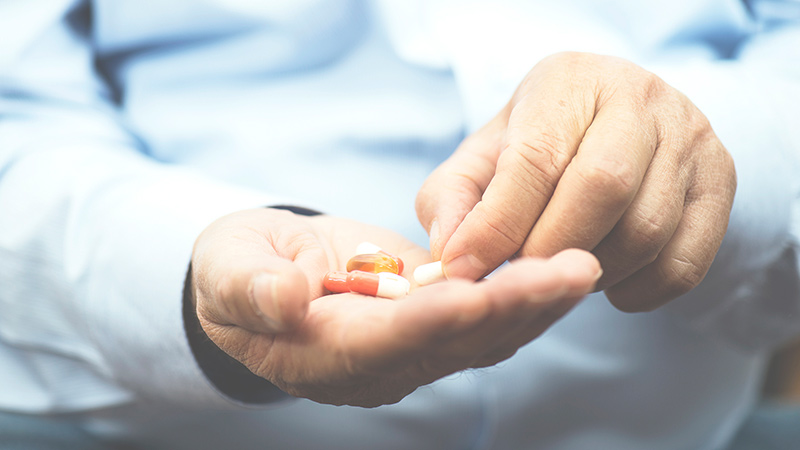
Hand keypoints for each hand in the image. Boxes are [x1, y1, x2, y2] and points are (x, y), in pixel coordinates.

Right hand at [190, 208, 600, 406]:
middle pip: (453, 343)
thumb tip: (283, 299)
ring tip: (583, 266)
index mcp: (324, 355)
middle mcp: (379, 362)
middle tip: (570, 273)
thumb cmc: (237, 270)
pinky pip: (486, 314)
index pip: (384, 343)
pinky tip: (563, 265)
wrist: (266, 270)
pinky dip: (524, 292)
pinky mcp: (432, 319)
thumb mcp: (226, 272)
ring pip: (483, 334)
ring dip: (534, 302)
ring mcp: (411, 344)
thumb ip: (249, 289)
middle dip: (511, 308)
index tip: (475, 295)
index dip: (428, 321)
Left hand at [416, 52, 735, 311]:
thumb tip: (451, 259)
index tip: (466, 268)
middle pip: (603, 189)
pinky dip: (638, 290)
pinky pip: (683, 262)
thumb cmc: (537, 146)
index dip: (498, 224)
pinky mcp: (720, 181)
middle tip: (521, 274)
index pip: (536, 159)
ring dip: (592, 272)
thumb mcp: (482, 159)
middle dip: (550, 249)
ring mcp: (690, 137)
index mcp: (569, 81)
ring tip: (561, 269)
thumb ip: (454, 201)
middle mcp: (639, 97)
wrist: (613, 128)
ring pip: (646, 230)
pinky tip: (607, 280)